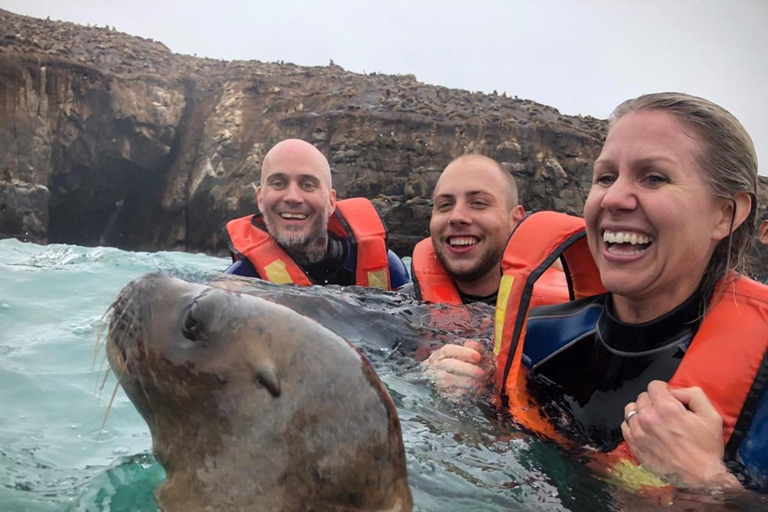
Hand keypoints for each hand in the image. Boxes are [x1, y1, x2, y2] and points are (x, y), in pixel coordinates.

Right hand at [422, 340, 485, 398]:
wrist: (436, 381)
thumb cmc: (453, 364)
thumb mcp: (459, 354)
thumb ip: (470, 348)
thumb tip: (475, 345)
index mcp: (439, 354)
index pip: (448, 350)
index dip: (463, 352)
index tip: (478, 356)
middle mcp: (436, 366)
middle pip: (449, 364)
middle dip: (467, 368)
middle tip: (481, 372)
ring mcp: (436, 380)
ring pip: (448, 380)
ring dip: (465, 381)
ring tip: (479, 383)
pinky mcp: (440, 392)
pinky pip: (450, 393)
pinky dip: (462, 392)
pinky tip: (473, 391)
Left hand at [621, 380, 741, 488]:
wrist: (700, 478)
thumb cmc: (707, 447)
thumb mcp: (711, 415)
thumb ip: (693, 394)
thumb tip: (674, 391)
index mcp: (666, 408)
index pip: (654, 385)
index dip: (664, 390)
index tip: (671, 400)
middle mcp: (648, 417)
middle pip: (642, 396)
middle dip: (654, 401)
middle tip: (665, 413)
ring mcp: (638, 431)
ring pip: (631, 409)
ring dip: (641, 411)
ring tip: (654, 421)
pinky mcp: (633, 444)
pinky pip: (625, 425)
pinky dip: (634, 425)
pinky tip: (646, 431)